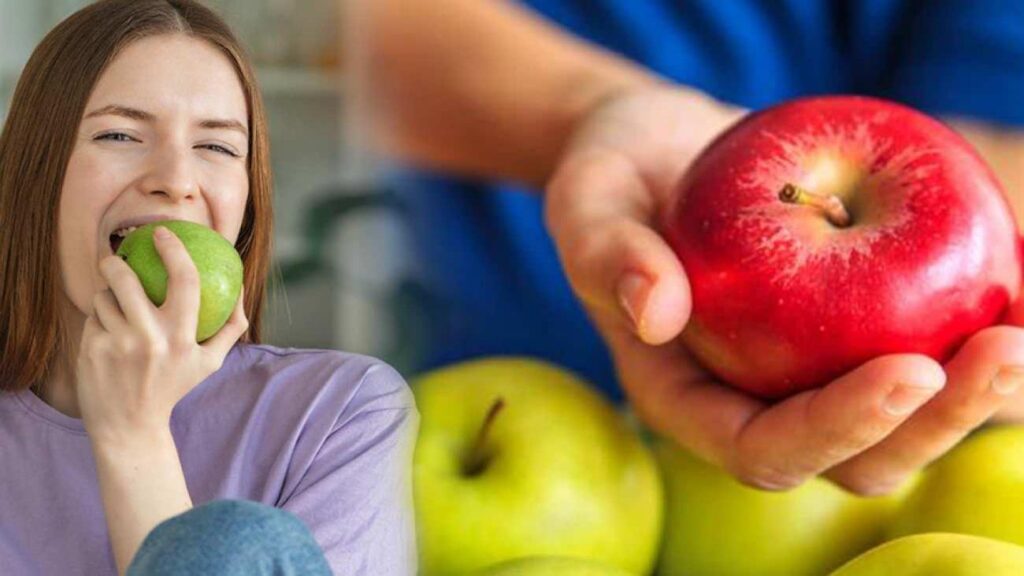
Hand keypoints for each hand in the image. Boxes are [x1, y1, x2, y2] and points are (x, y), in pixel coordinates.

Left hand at [76, 226, 248, 444]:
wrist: (129, 426)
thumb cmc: (174, 387)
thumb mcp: (210, 362)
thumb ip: (232, 326)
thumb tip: (241, 287)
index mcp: (184, 338)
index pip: (185, 280)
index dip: (174, 249)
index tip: (162, 233)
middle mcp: (151, 339)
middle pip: (126, 279)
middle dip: (115, 262)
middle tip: (115, 259)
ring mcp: (117, 345)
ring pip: (104, 297)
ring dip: (107, 298)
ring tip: (115, 310)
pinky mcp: (92, 351)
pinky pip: (92, 319)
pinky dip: (98, 322)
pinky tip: (105, 336)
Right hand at [545, 86, 1023, 493]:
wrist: (655, 151)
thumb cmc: (612, 175)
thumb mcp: (587, 198)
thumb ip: (604, 251)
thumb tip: (655, 310)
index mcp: (682, 396)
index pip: (762, 448)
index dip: (838, 429)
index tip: (911, 370)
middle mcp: (748, 403)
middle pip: (851, 462)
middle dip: (931, 427)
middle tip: (1003, 353)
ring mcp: (801, 376)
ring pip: (899, 429)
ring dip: (972, 401)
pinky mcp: (842, 337)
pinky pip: (919, 362)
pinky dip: (973, 345)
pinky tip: (1016, 297)